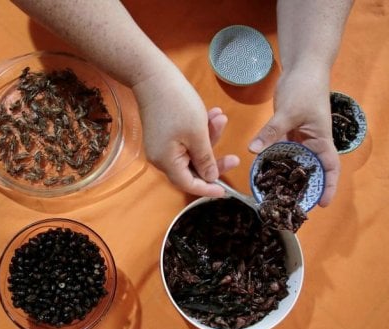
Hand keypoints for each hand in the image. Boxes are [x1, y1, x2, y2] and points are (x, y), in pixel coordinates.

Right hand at [132, 66, 239, 196]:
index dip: (208, 189)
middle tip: (235, 157)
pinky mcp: (163, 134)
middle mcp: (161, 158)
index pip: (189, 184)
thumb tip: (210, 178)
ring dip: (209, 138)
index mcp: (167, 162)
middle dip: (214, 159)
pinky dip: (200, 131)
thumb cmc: (177, 105)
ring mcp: (161, 146)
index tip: (225, 191)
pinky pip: (185, 141)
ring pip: (191, 152)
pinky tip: (211, 114)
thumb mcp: (198, 134)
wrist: (153, 78)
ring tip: (220, 118)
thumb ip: (205, 159)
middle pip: (191, 169)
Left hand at [249, 68, 339, 206]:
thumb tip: (253, 150)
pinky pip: (281, 150)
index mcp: (321, 140)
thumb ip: (271, 132)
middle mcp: (312, 143)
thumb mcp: (288, 112)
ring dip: (285, 175)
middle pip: (309, 169)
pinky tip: (261, 170)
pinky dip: (273, 159)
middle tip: (288, 203)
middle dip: (302, 187)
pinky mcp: (287, 132)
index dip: (327, 186)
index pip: (329, 168)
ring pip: (293, 161)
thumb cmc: (305, 89)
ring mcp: (299, 138)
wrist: (302, 69)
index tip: (321, 203)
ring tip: (273, 192)